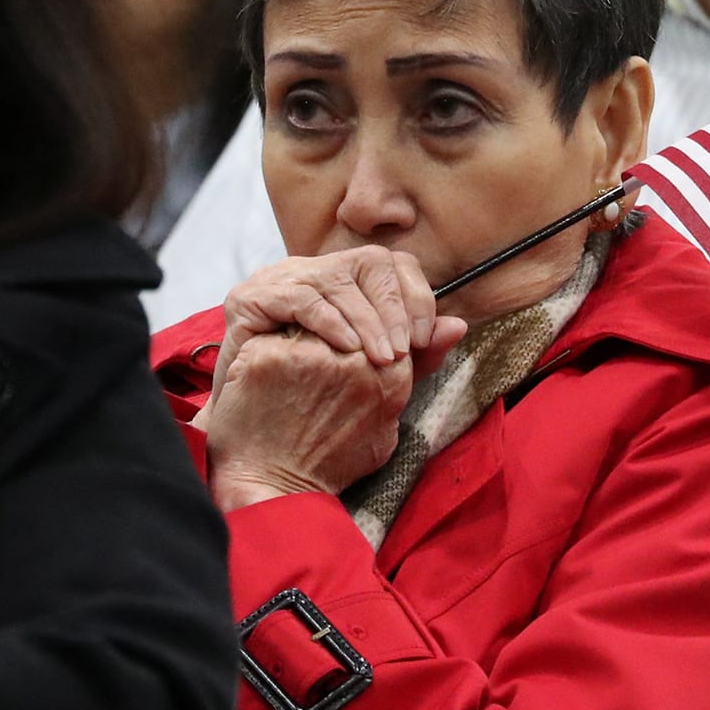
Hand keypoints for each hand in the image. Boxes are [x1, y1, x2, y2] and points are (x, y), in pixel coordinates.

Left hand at [203, 325, 463, 511]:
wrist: (276, 487)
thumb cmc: (334, 460)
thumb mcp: (388, 421)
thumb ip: (420, 369)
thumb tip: (457, 323)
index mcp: (388, 374)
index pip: (389, 319)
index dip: (372, 327)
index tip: (353, 348)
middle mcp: (352, 359)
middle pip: (351, 312)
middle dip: (339, 326)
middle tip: (316, 365)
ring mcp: (308, 354)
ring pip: (313, 314)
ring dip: (306, 333)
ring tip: (294, 371)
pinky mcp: (268, 356)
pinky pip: (272, 330)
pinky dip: (270, 345)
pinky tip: (268, 374)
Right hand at [209, 248, 458, 406]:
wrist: (260, 449)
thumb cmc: (317, 410)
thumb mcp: (374, 379)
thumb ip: (415, 355)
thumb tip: (459, 325)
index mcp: (342, 287)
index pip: (392, 265)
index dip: (414, 296)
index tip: (423, 341)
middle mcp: (312, 273)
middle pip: (369, 261)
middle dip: (393, 305)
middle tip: (402, 350)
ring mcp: (278, 281)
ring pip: (337, 277)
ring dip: (367, 318)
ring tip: (381, 358)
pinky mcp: (250, 298)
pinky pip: (300, 297)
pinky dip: (331, 321)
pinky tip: (347, 350)